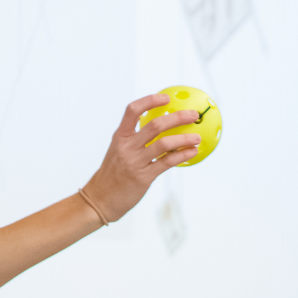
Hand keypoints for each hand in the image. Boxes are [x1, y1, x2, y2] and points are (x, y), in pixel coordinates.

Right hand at [83, 94, 200, 221]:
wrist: (100, 199)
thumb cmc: (112, 175)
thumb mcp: (117, 152)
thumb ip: (134, 139)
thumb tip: (159, 127)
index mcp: (120, 137)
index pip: (133, 111)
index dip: (150, 101)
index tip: (166, 98)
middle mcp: (127, 147)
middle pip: (155, 125)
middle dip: (178, 117)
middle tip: (193, 115)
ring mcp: (134, 162)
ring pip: (164, 143)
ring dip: (184, 138)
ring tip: (197, 137)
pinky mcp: (143, 177)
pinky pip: (167, 162)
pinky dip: (183, 155)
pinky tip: (193, 152)